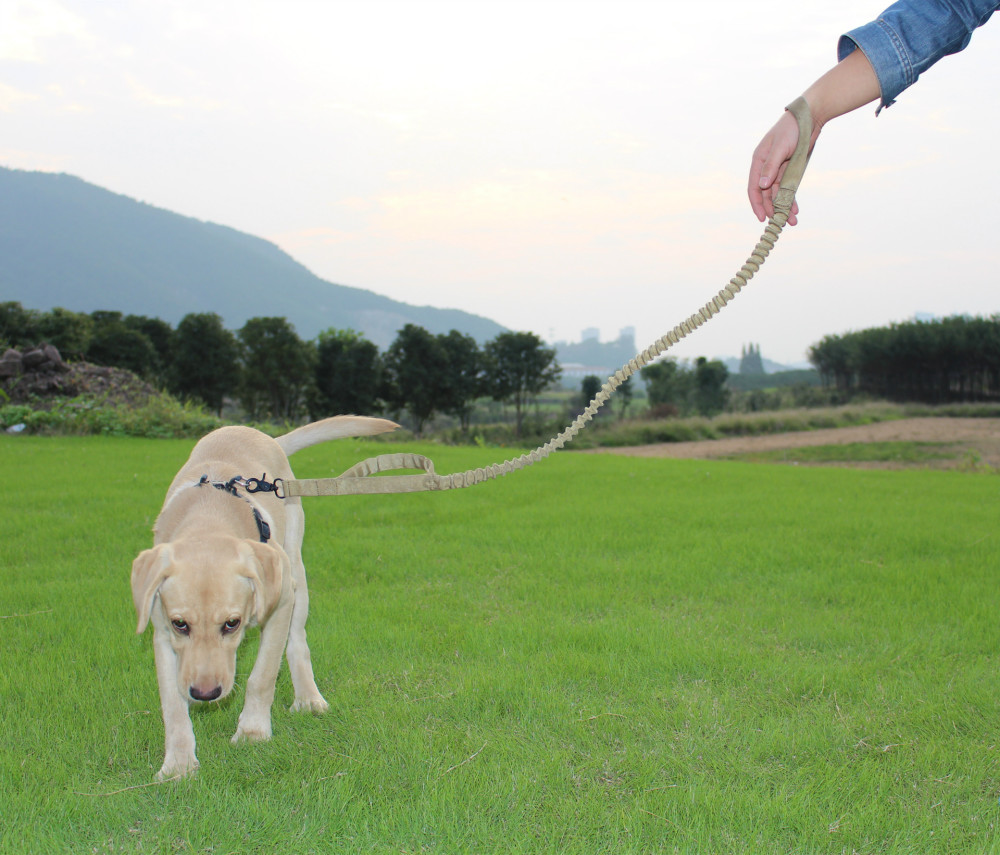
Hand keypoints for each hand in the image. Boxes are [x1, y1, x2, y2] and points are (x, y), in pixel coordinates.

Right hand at [748, 110, 802, 224]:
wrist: (809, 118)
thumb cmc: (791, 129)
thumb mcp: (780, 148)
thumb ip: (770, 167)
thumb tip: (761, 186)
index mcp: (759, 161)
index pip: (754, 187)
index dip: (756, 204)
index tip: (762, 217)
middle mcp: (767, 168)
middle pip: (766, 194)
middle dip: (772, 209)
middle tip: (780, 223)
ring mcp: (779, 171)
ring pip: (778, 194)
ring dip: (784, 207)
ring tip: (791, 221)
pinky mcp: (790, 171)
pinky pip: (789, 189)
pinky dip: (791, 200)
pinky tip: (795, 210)